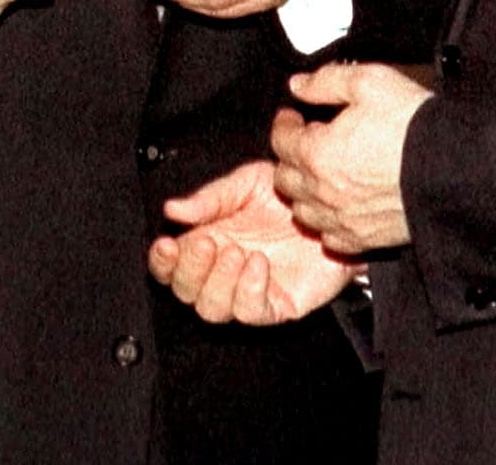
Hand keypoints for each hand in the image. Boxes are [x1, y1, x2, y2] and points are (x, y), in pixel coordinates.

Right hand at [148, 161, 358, 323]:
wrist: (333, 207)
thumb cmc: (289, 197)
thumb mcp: (245, 184)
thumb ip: (209, 199)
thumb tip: (172, 209)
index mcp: (207, 240)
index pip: (170, 264)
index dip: (162, 261)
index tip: (166, 244)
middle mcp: (222, 270)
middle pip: (185, 291)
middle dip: (189, 269)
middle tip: (207, 243)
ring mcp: (247, 290)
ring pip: (212, 309)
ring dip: (217, 282)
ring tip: (236, 252)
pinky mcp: (276, 304)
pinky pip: (251, 312)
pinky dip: (249, 290)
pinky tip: (259, 264)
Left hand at [270, 63, 429, 251]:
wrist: (457, 169)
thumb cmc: (416, 127)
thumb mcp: (367, 82)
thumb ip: (325, 82)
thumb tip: (299, 86)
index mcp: (317, 153)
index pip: (280, 140)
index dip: (285, 123)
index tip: (293, 116)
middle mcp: (325, 191)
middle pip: (285, 179)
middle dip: (290, 157)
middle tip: (304, 142)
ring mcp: (345, 219)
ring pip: (304, 211)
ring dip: (305, 191)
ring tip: (321, 173)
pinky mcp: (367, 239)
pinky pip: (332, 238)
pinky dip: (329, 222)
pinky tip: (341, 206)